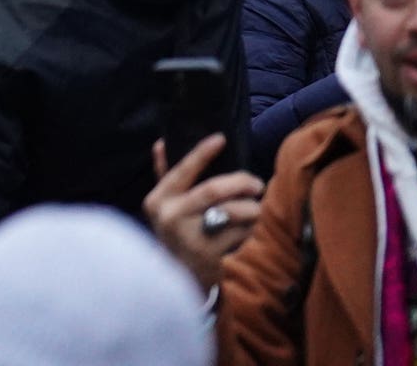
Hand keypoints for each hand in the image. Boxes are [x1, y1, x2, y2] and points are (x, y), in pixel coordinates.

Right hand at [144, 135, 263, 289]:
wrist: (178, 278)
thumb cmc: (176, 233)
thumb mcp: (164, 206)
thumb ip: (166, 176)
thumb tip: (161, 143)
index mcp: (159, 200)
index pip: (183, 170)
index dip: (202, 153)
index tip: (221, 139)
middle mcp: (171, 217)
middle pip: (214, 190)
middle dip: (241, 183)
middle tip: (257, 183)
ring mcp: (190, 238)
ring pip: (233, 213)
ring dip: (252, 208)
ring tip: (258, 207)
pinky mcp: (211, 256)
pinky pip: (242, 234)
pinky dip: (252, 229)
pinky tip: (253, 228)